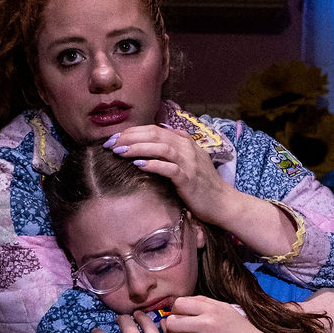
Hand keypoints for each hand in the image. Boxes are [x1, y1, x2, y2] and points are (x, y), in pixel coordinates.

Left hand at [103, 125, 236, 225]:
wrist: (223, 203)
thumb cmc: (203, 184)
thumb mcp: (190, 160)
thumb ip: (175, 146)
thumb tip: (157, 134)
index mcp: (185, 141)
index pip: (154, 130)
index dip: (132, 132)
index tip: (114, 138)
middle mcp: (187, 148)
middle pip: (154, 135)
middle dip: (130, 137)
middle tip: (110, 143)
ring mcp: (189, 163)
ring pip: (161, 148)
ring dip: (138, 147)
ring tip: (119, 151)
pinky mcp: (189, 179)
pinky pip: (169, 168)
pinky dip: (153, 164)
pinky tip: (138, 165)